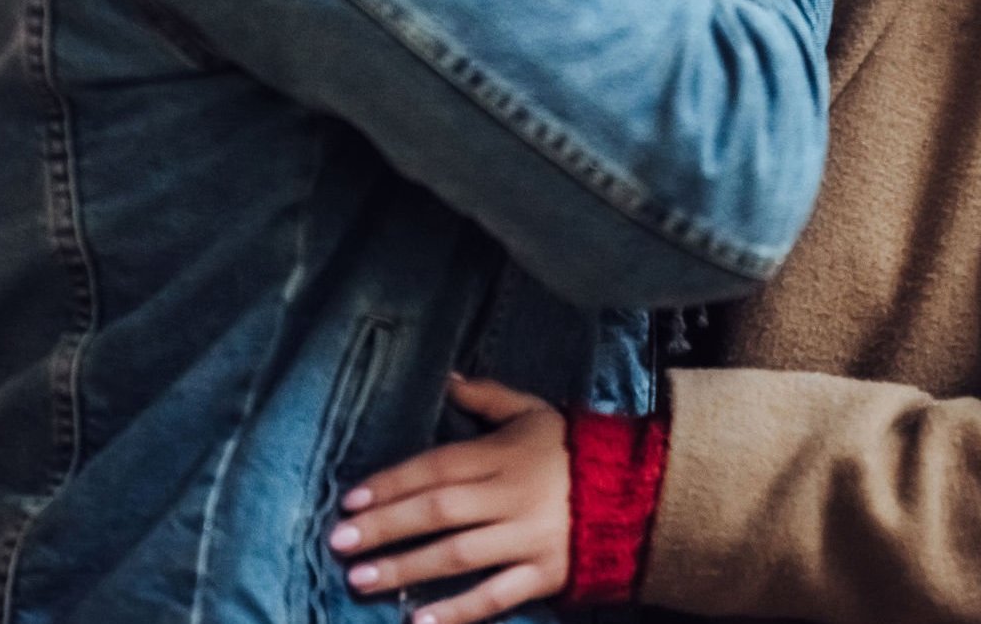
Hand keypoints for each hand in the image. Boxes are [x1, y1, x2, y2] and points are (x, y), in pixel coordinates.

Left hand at [328, 376, 568, 623]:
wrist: (641, 490)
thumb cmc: (575, 449)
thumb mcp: (533, 412)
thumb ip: (487, 398)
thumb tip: (446, 380)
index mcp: (503, 455)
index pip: (436, 467)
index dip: (392, 483)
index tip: (351, 501)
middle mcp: (511, 496)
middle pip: (439, 511)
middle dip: (386, 527)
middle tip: (340, 543)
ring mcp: (528, 538)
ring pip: (459, 555)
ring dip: (407, 570)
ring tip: (362, 581)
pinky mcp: (545, 574)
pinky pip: (497, 596)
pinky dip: (458, 612)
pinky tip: (419, 623)